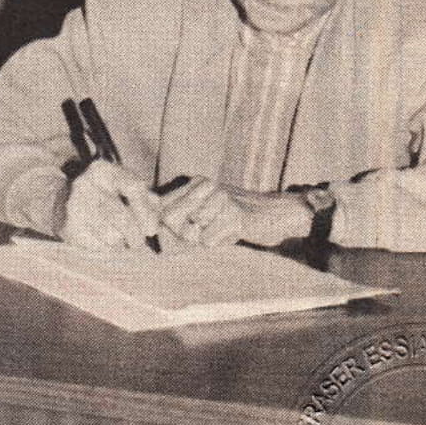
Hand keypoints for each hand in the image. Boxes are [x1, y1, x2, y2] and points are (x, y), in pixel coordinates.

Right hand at [60, 161, 164, 251]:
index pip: (133, 188)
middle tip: (138, 242)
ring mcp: (75, 205)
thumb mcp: (124, 187)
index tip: (152, 229)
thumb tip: (153, 223)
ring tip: (119, 238)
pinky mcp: (70, 226)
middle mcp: (87, 184)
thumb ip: (147, 200)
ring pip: (110, 234)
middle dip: (135, 234)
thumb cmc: (104, 196)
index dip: (146, 211)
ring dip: (120, 241)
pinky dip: (106, 247)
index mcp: (104, 170)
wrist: (61, 202)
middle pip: (121, 216)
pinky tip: (103, 240)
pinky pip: (98, 245)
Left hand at [157, 178, 310, 248]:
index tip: (172, 232)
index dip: (162, 224)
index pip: (161, 206)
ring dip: (204, 239)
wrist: (274, 214)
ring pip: (190, 232)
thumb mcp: (204, 211)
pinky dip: (217, 242)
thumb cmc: (233, 217)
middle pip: (169, 219)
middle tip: (203, 233)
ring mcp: (221, 198)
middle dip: (181, 233)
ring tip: (222, 229)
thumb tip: (151, 221)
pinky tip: (232, 233)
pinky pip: (208, 241)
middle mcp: (206, 185)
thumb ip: (177, 215)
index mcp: (197, 182)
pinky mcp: (234, 215)